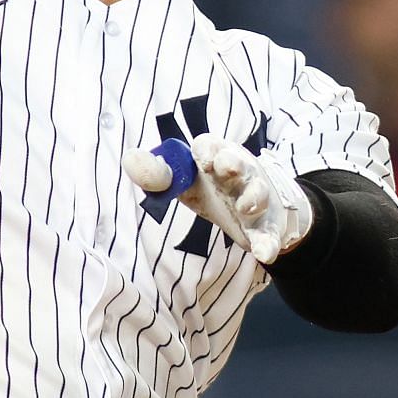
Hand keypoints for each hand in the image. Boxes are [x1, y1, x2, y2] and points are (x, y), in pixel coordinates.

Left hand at [125, 134, 312, 264]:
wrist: (255, 210)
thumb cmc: (213, 189)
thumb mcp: (184, 182)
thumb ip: (157, 175)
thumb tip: (128, 158)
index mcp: (215, 157)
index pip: (210, 145)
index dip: (207, 150)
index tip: (201, 160)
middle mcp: (239, 173)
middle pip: (238, 162)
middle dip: (233, 163)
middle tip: (226, 168)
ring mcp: (256, 198)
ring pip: (257, 194)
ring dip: (252, 198)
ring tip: (244, 207)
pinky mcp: (267, 225)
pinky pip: (269, 234)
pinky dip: (267, 243)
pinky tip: (263, 253)